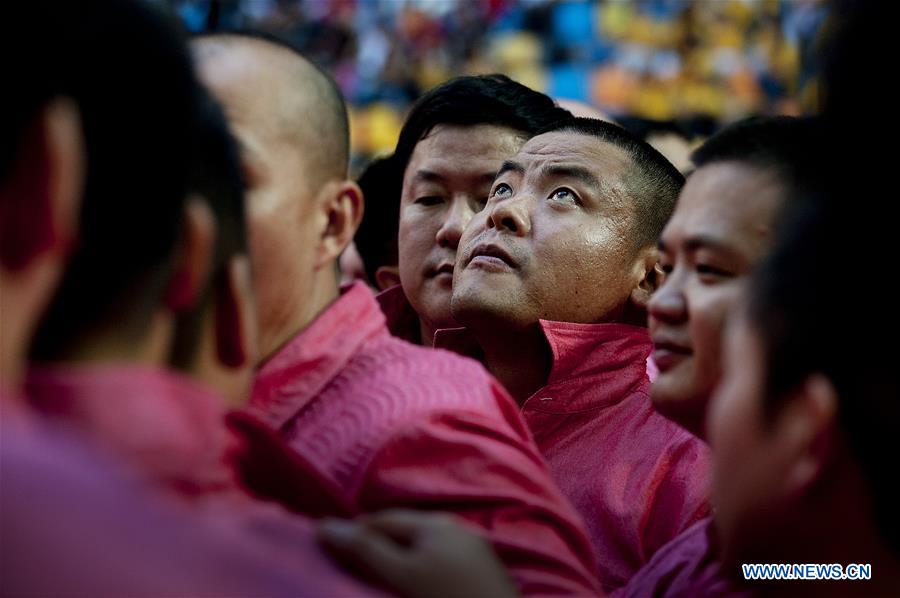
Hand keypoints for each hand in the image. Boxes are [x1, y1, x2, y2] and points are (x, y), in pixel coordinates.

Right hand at [319, 510, 517, 597]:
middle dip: (376, 542)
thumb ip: (366, 550)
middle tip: (349, 564)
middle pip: (405, 530)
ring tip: (379, 576)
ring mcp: (473, 550)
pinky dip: (421, 568)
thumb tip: (323, 525)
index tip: (327, 547)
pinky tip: (416, 587)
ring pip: (424, 547)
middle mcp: (455, 528)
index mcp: (434, 523)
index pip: (382, 520)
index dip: (353, 531)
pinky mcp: (483, 572)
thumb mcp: (403, 576)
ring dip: (400, 556)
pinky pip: (441, 561)